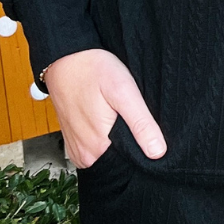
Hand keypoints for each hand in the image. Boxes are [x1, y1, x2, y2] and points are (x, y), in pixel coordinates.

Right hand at [40, 48, 165, 169]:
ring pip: (107, 158)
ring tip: (122, 122)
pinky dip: (105, 143)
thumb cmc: (93, 71)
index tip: (149, 136)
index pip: (130, 166)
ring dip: (118, 146)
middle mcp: (84, 155)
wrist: (64, 58)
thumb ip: (141, 123)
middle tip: (135, 123)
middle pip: (119, 163)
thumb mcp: (123, 91)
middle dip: (132, 149)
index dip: (144, 153)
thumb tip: (158, 152)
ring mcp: (76, 150)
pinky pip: (95, 152)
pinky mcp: (74, 143)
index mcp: (97, 148)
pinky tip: (110, 125)